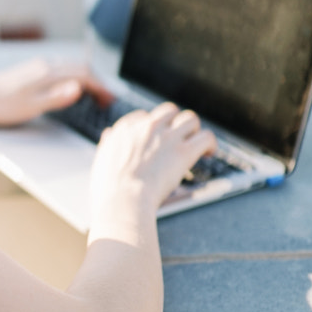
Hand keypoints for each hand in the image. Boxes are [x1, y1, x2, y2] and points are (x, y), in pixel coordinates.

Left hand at [0, 58, 111, 127]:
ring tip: (94, 95)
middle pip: (79, 68)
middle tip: (106, 100)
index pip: (83, 74)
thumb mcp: (31, 107)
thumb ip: (57, 97)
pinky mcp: (31, 70)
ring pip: (70, 67)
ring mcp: (37, 66)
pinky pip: (60, 69)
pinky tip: (70, 87)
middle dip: (97, 82)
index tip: (110, 99)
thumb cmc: (2, 106)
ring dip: (86, 79)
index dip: (100, 87)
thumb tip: (79, 87)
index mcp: (47, 73)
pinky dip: (73, 77)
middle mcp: (44, 65)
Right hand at [89, 102, 216, 236]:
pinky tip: (208, 153)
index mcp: (126, 129)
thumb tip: (109, 134)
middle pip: (169, 111)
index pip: (144, 116)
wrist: (122, 200)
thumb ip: (108, 144)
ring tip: (195, 143)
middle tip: (179, 138)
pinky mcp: (184, 152)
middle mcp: (148, 127)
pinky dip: (210, 144)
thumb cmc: (110, 188)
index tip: (157, 138)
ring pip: (190, 118)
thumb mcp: (101, 159)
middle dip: (175, 122)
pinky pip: (206, 136)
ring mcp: (167, 137)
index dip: (153, 127)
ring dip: (194, 130)